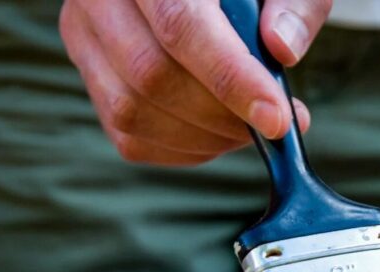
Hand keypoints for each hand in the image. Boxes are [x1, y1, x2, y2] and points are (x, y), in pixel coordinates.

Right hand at [60, 0, 330, 165]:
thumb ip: (294, 5)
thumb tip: (281, 49)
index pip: (180, 25)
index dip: (230, 78)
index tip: (277, 119)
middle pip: (151, 76)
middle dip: (222, 116)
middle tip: (274, 124)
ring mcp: (85, 37)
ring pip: (133, 113)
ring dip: (205, 138)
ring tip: (250, 126)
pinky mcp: (90, 77)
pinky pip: (130, 137)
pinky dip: (185, 149)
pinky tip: (220, 132)